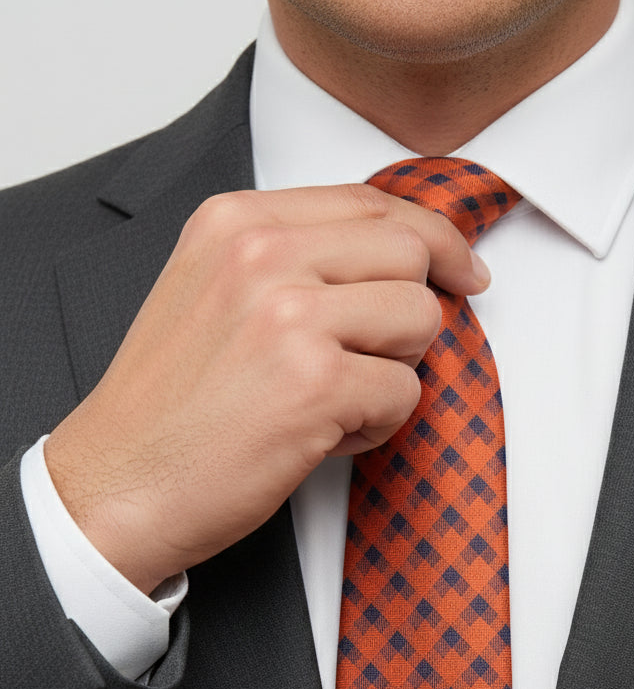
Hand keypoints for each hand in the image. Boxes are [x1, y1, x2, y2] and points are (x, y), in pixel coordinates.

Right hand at [44, 185, 488, 594]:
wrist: (116, 486)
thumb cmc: (167, 409)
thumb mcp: (209, 294)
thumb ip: (289, 260)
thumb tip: (397, 258)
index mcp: (234, 221)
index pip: (372, 202)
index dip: (434, 239)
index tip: (463, 272)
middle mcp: (261, 254)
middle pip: (409, 254)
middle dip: (411, 315)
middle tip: (376, 361)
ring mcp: (290, 315)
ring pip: (419, 320)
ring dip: (393, 372)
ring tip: (333, 403)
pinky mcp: (317, 383)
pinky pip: (406, 391)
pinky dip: (378, 425)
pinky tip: (322, 438)